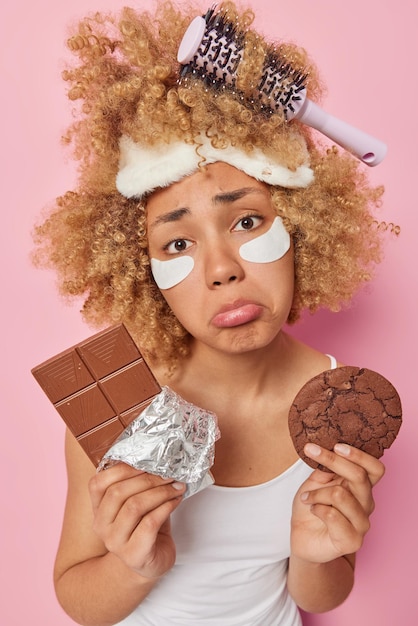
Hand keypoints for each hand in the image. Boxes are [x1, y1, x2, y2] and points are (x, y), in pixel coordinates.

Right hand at [88, 463, 185, 578]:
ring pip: (134, 506)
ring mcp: (115, 543)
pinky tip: (176, 500)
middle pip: (118, 493)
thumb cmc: (145, 526)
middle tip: (169, 473)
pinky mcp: (134, 555)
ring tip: (176, 486)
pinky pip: (150, 523)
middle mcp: (101, 526)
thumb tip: (159, 459)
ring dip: (160, 492)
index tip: (147, 461)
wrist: (151, 563)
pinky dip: (166, 507)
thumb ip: (138, 484)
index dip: (122, 469)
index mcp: (98, 509)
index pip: (98, 483)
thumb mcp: (137, 502)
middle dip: (147, 479)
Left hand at [290, 443, 384, 563]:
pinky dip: (317, 508)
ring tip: (306, 497)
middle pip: (360, 476)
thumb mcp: (316, 482)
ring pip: (341, 494)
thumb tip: (329, 448)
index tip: (336, 445)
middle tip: (313, 451)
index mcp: (361, 487)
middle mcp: (366, 503)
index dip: (359, 455)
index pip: (375, 468)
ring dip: (317, 493)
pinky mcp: (352, 541)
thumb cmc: (312, 506)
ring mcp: (362, 523)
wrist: (302, 537)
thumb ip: (326, 468)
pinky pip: (333, 515)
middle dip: (334, 462)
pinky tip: (313, 510)